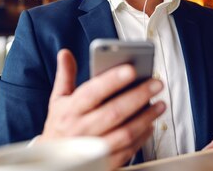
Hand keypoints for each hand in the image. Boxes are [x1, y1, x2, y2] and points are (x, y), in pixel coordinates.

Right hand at [39, 49, 165, 168]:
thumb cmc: (60, 127)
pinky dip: (142, 137)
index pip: (92, 93)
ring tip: (160, 104)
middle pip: (114, 112)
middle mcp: (81, 130)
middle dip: (138, 95)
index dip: (112, 80)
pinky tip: (150, 124)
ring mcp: (92, 150)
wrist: (52, 164)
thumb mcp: (58, 101)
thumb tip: (65, 53)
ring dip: (146, 117)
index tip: (131, 69)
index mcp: (70, 111)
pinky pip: (128, 150)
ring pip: (125, 133)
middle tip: (156, 83)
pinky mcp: (104, 164)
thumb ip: (65, 76)